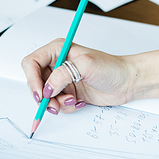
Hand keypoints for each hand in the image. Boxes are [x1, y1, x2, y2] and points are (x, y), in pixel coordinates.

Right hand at [21, 38, 136, 113]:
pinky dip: (65, 107)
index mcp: (58, 51)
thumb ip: (63, 74)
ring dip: (56, 103)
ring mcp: (62, 80)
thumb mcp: (87, 65)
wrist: (127, 82)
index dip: (33, 79)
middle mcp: (57, 64)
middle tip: (54, 103)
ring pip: (45, 96)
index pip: (31, 63)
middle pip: (35, 82)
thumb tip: (47, 88)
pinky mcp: (68, 92)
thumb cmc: (112, 68)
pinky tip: (79, 102)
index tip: (41, 93)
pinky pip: (57, 104)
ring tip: (72, 101)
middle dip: (44, 96)